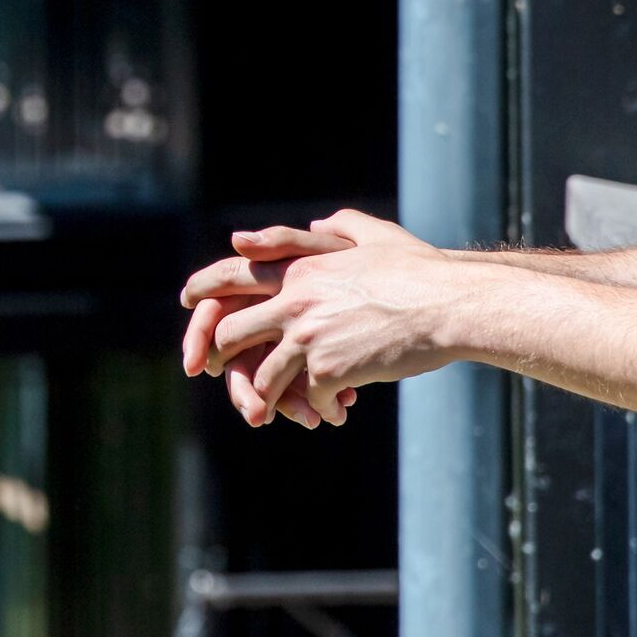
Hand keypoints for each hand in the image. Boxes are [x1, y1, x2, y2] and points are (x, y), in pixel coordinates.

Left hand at [185, 211, 466, 428]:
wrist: (448, 305)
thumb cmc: (420, 270)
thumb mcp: (375, 235)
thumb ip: (340, 227)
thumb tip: (322, 223)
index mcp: (300, 269)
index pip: (232, 276)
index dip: (204, 291)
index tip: (188, 304)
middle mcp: (295, 301)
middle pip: (232, 332)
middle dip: (222, 355)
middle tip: (220, 370)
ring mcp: (309, 337)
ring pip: (263, 375)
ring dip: (265, 394)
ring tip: (270, 408)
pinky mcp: (330, 370)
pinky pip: (306, 397)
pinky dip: (315, 408)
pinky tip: (333, 413)